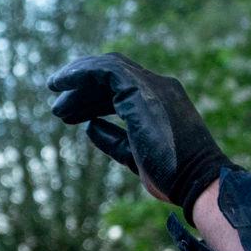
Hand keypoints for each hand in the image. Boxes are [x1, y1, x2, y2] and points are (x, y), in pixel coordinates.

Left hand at [47, 53, 237, 224]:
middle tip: (57, 107)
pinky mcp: (143, 92)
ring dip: (77, 79)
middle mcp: (160, 88)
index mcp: (161, 102)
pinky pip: (106, 70)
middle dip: (82, 88)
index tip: (68, 114)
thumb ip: (113, 139)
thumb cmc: (170, 175)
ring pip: (107, 68)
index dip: (91, 98)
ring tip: (54, 95)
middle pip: (112, 75)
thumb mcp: (134, 155)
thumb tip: (89, 126)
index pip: (121, 89)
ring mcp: (153, 87)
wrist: (196, 182)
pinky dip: (81, 72)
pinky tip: (60, 84)